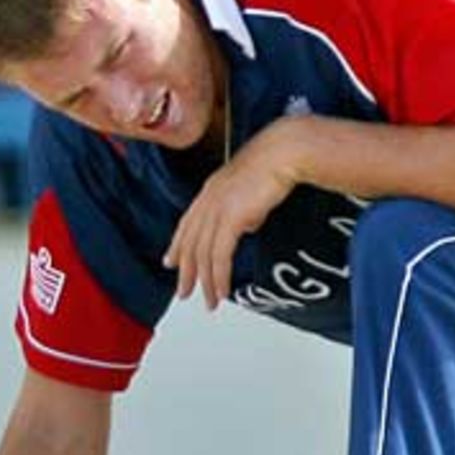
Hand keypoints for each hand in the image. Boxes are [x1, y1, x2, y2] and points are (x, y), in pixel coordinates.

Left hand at [164, 128, 297, 309]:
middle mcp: (208, 200)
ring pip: (203, 254)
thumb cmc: (275, 164)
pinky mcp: (230, 218)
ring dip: (206, 281)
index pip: (187, 223)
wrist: (283, 153)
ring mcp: (217, 209)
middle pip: (190, 243)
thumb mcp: (251, 190)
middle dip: (186, 271)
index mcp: (210, 191)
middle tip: (183, 292)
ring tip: (210, 301)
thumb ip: (243, 209)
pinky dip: (219, 276)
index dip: (177, 245)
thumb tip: (245, 226)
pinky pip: (219, 255)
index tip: (171, 262)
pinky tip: (222, 290)